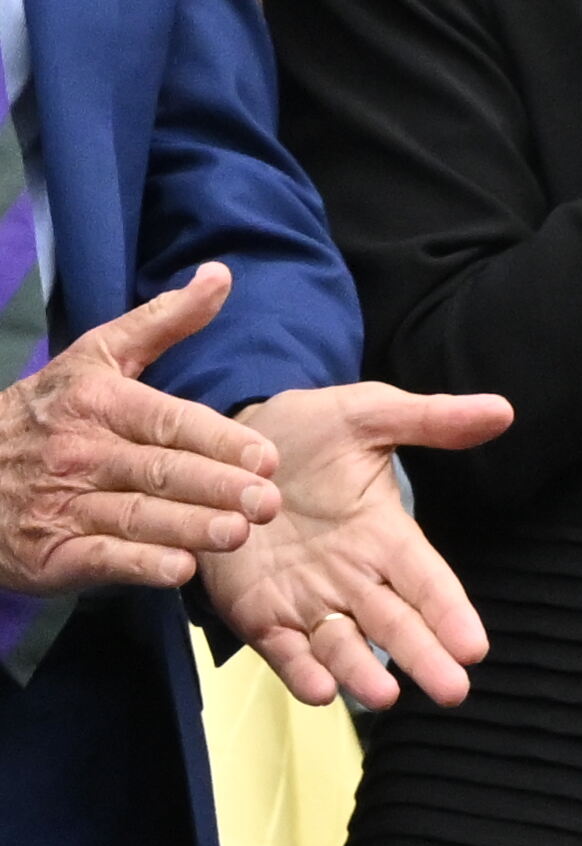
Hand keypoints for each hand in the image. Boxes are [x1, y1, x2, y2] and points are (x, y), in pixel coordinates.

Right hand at [0, 266, 276, 596]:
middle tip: (268, 502)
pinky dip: (139, 564)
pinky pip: (100, 557)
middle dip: (216, 486)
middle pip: (159, 470)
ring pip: (135, 516)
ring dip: (188, 527)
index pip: (167, 421)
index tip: (267, 456)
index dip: (218, 439)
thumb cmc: (48, 414)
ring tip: (237, 534)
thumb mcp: (96, 358)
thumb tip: (221, 275)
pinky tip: (179, 569)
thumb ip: (161, 321)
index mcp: (97, 402)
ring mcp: (63, 503)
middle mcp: (80, 452)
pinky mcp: (51, 551)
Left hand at [200, 377, 510, 707]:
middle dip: (423, 656)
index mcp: (384, 536)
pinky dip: (300, 671)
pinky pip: (284, 649)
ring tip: (382, 696)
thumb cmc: (305, 431)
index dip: (451, 612)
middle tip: (451, 690)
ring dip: (362, 672)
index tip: (476, 646)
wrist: (225, 447)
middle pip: (395, 623)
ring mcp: (306, 599)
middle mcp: (353, 577)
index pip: (427, 579)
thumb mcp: (364, 414)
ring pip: (343, 645)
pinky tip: (319, 690)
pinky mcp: (260, 613)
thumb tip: (500, 411)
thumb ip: (427, 419)